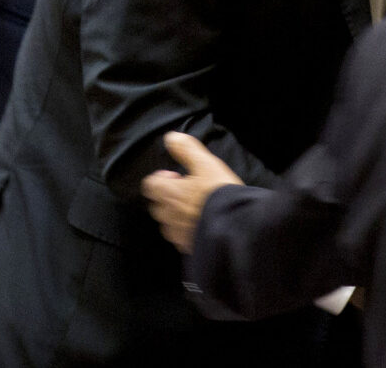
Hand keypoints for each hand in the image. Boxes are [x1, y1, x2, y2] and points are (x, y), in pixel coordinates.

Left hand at [141, 131, 242, 253]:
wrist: (235, 228)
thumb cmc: (219, 193)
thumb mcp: (206, 164)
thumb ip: (186, 149)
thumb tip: (171, 137)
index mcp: (168, 193)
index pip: (150, 184)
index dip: (161, 178)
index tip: (177, 176)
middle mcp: (167, 215)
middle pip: (157, 204)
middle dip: (167, 196)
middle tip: (188, 190)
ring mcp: (177, 234)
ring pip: (168, 222)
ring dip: (176, 214)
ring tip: (196, 208)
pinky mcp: (188, 247)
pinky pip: (181, 237)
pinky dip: (187, 230)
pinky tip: (203, 224)